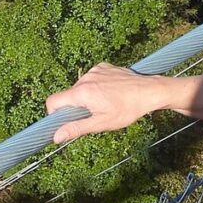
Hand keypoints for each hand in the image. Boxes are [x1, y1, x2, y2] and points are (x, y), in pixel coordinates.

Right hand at [46, 63, 171, 139]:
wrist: (149, 91)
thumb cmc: (127, 109)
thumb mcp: (101, 123)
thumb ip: (76, 129)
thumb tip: (56, 136)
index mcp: (82, 92)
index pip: (53, 101)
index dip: (54, 113)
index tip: (66, 121)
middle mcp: (86, 78)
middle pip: (69, 95)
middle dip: (76, 106)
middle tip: (95, 114)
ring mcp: (95, 70)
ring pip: (81, 87)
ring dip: (87, 96)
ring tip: (106, 103)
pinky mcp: (104, 66)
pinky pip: (92, 78)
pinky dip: (96, 86)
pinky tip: (111, 92)